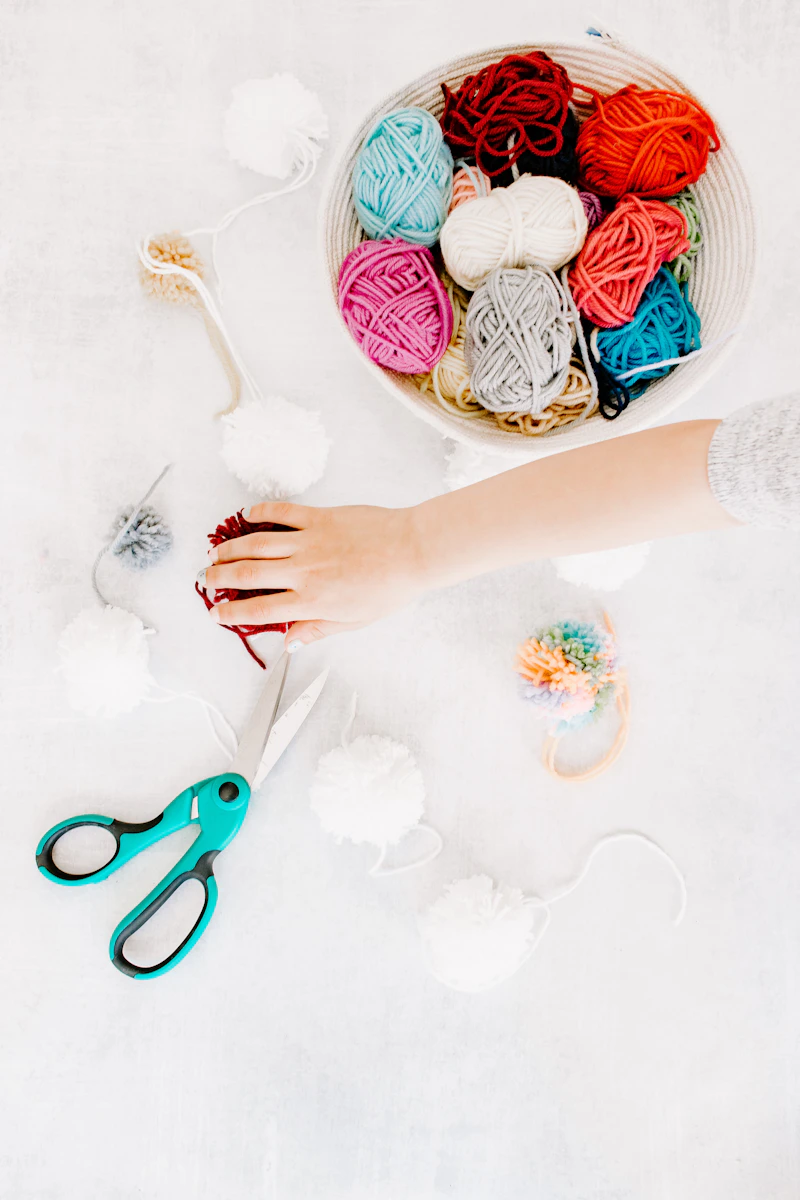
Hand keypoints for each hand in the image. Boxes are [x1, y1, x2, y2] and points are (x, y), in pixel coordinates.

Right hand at [202, 501, 426, 649]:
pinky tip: (247, 515)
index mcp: (312, 600)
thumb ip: (317, 629)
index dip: (232, 612)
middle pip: (248, 574)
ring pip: (256, 543)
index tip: (217, 613)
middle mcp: (304, 571)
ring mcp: (310, 541)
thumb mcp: (354, 621)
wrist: (413, 551)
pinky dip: (260, 513)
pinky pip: (282, 513)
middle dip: (219, 577)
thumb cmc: (390, 588)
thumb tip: (290, 641)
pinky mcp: (319, 517)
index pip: (259, 609)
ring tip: (215, 552)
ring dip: (230, 547)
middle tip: (205, 579)